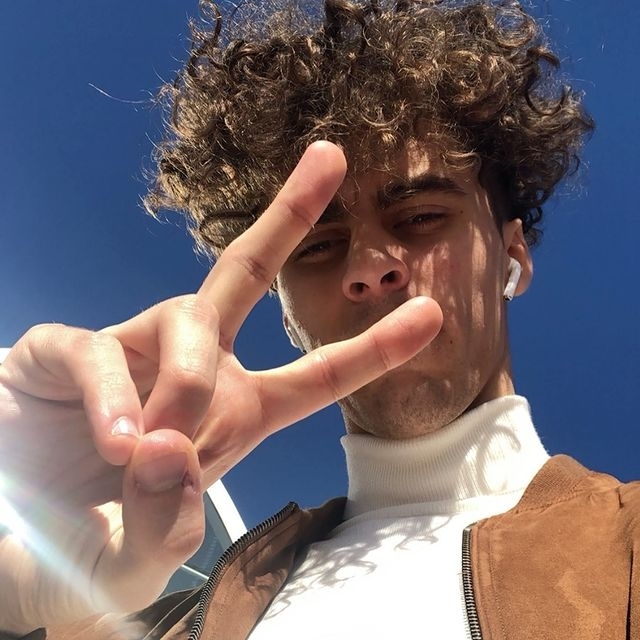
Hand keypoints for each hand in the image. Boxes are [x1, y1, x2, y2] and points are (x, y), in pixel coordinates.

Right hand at [0, 142, 442, 632]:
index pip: (317, 376)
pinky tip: (117, 438)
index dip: (375, 347)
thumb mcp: (146, 554)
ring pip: (186, 322)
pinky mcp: (64, 349)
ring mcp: (130, 348)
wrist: (13, 536)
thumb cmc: (92, 541)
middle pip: (246, 273)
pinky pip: (98, 352)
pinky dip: (112, 395)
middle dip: (290, 215)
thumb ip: (170, 522)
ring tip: (150, 447)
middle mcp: (191, 364)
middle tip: (332, 153)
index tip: (432, 310)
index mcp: (235, 412)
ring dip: (185, 382)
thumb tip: (169, 450)